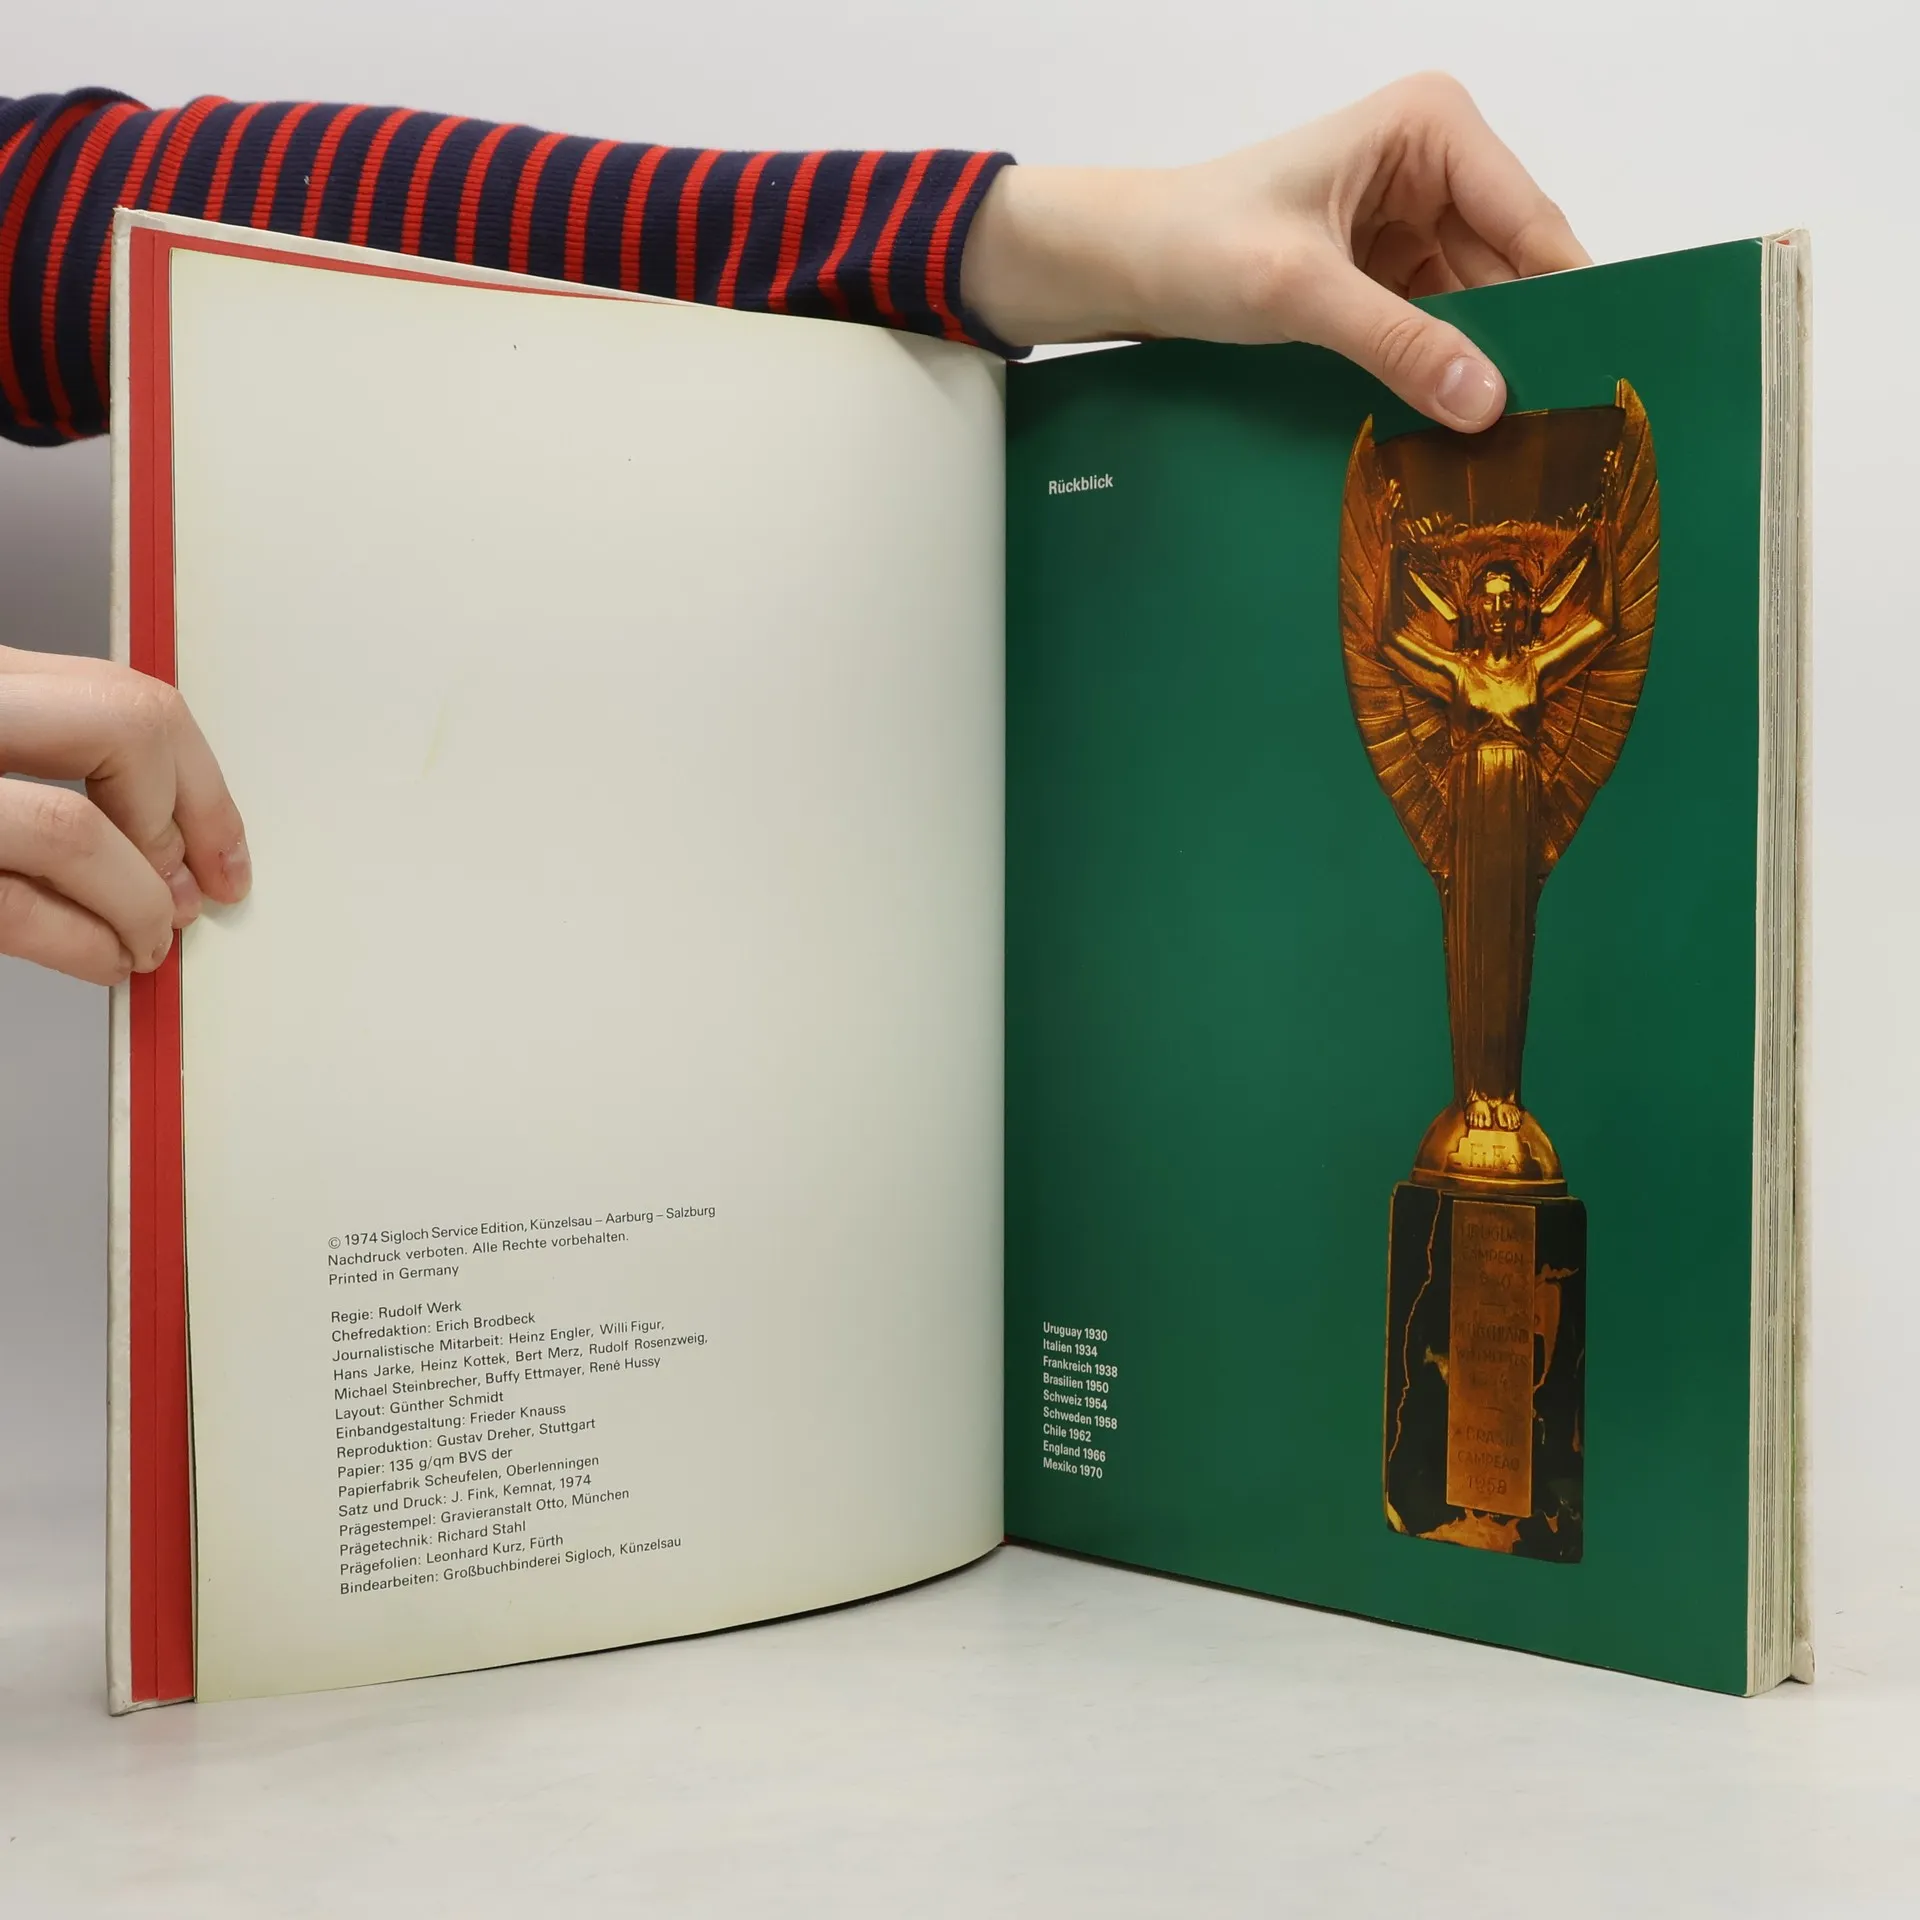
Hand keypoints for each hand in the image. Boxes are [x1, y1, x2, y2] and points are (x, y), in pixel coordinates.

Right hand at [0, 648, 248, 984]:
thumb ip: (65, 776)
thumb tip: (175, 857)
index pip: (125, 699)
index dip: (200, 785)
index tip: (226, 851)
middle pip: (125, 728)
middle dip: (184, 824)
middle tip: (197, 893)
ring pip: (77, 830)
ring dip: (139, 904)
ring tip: (148, 941)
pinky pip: (22, 908)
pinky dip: (86, 946)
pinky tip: (103, 959)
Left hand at [962, 73, 1589, 431]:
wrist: (1122, 265)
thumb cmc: (1194, 243)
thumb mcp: (1300, 293)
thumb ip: (1397, 343)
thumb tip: (1485, 400)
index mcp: (1432, 127)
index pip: (1529, 220)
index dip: (1563, 297)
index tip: (1594, 370)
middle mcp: (1437, 163)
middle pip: (1512, 267)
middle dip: (1522, 341)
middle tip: (1552, 428)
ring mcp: (1415, 220)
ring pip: (1479, 307)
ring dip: (1482, 368)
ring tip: (1509, 442)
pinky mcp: (1387, 274)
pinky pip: (1437, 329)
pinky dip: (1442, 373)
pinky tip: (1456, 425)